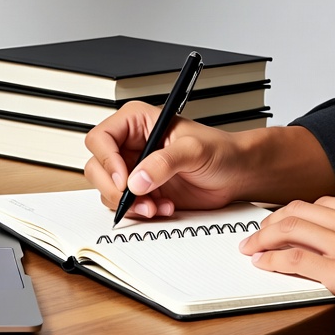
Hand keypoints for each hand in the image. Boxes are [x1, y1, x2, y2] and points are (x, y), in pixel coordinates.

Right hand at [83, 101, 258, 218]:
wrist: (236, 174)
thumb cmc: (220, 150)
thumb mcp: (193, 150)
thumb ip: (164, 162)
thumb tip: (137, 179)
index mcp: (137, 122)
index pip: (101, 138)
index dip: (108, 160)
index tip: (125, 180)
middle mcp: (130, 145)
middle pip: (98, 167)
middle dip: (115, 188)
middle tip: (136, 198)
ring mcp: (134, 169)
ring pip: (107, 189)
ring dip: (129, 204)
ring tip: (156, 205)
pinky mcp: (142, 190)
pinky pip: (124, 205)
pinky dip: (140, 212)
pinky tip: (163, 207)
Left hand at [240, 196, 334, 334]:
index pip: (321, 203)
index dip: (297, 213)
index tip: (285, 222)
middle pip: (298, 211)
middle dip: (272, 222)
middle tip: (258, 234)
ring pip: (290, 229)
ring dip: (264, 239)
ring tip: (252, 248)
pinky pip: (295, 259)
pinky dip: (272, 259)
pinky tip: (263, 264)